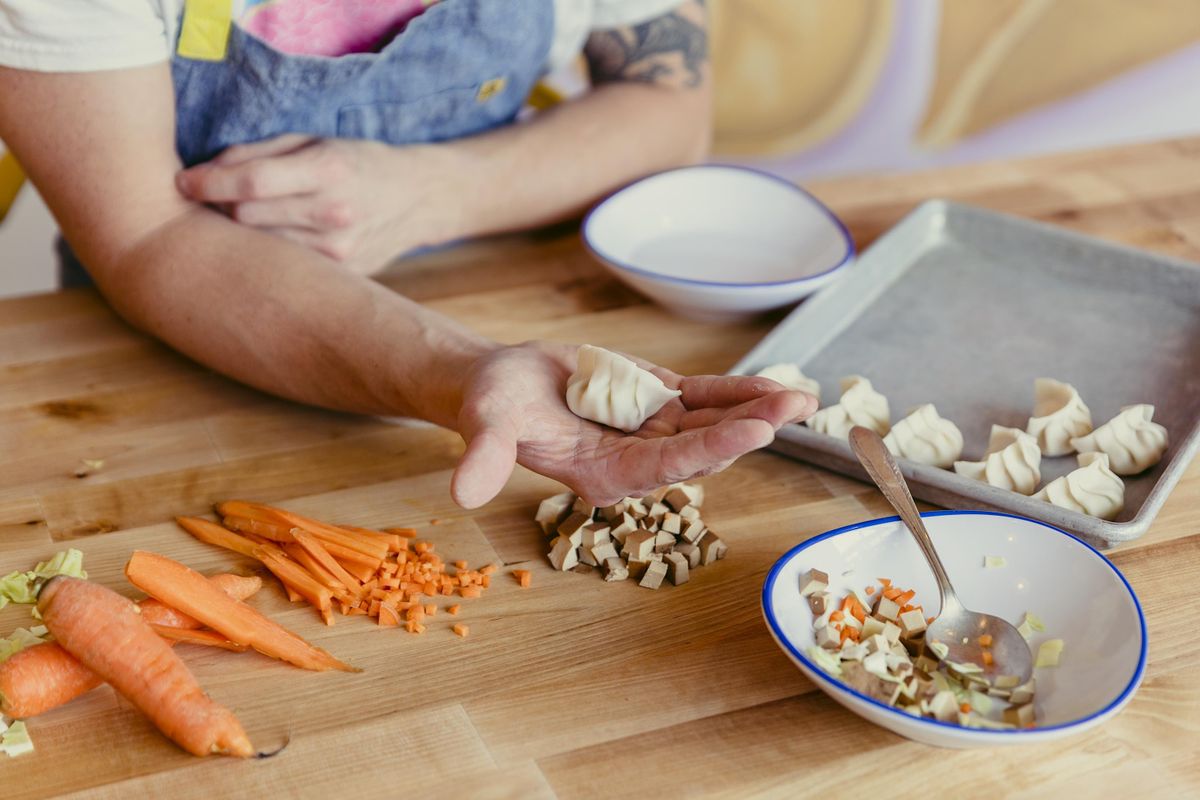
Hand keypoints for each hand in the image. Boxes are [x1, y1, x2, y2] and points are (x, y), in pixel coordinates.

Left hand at [174, 135, 458, 272]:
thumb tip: (207, 170)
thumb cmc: (357, 162)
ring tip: (245, 222)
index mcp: (328, 170)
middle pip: (248, 218)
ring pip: (262, 249)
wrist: (418, 198)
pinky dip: (271, 256)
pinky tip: (273, 245)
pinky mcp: (343, 275)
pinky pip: (288, 269)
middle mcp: (335, 213)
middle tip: (214, 202)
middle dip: (223, 209)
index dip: (208, 183)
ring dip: (244, 236)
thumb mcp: (314, 141)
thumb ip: (260, 153)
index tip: (182, 183)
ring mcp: (341, 250)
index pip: (252, 182)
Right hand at [449, 341, 816, 507]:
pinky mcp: (658, 402)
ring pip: (712, 421)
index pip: (664, 465)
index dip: (709, 449)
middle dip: (749, 429)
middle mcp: (637, 459)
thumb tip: (463, 493)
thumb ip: (484, 457)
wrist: (500, 386)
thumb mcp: (485, 426)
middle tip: (792, 410)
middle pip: (701, 446)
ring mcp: (652, 430)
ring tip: (802, 397)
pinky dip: (738, 391)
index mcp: (604, 475)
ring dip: (755, 409)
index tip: (753, 432)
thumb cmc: (491, 406)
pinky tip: (775, 386)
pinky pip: (705, 397)